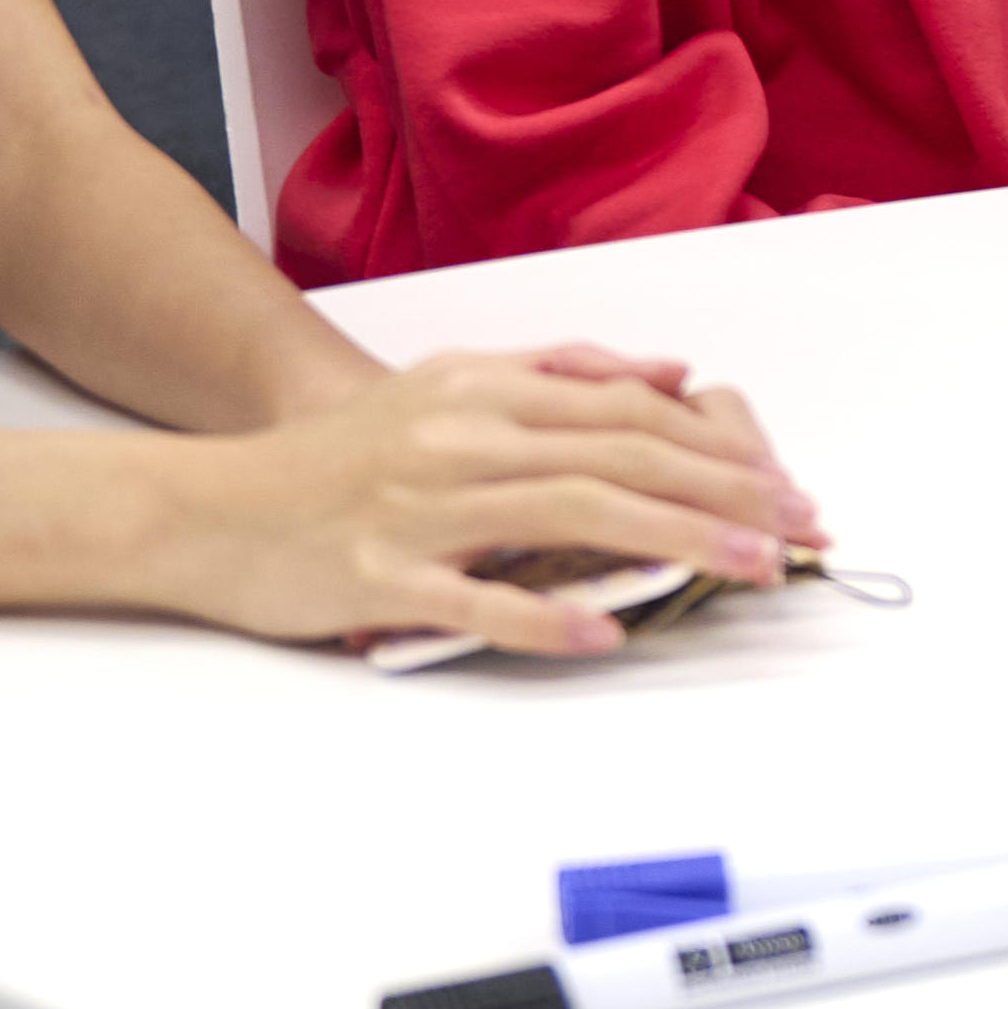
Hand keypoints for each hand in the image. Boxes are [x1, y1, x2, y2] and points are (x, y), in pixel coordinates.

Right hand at [138, 340, 822, 655]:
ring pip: (569, 515)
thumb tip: (670, 376)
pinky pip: (473, 599)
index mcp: (482, 390)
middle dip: (725, 495)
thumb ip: (557, 374)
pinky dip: (544, 617)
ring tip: (748, 568)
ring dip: (672, 543)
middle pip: (619, 458)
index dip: (718, 451)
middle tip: (801, 530)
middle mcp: (460, 437)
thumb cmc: (334, 459)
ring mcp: (420, 507)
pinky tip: (607, 633)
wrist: (206, 506)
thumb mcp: (446, 387)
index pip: (628, 414)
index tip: (784, 490)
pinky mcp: (380, 576)